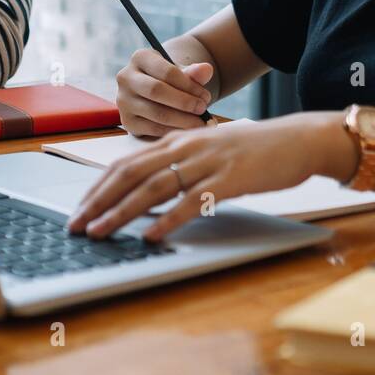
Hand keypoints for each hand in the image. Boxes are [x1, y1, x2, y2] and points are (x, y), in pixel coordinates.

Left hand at [67, 112, 350, 240]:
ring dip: (122, 212)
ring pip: (154, 188)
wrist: (298, 139)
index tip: (80, 210)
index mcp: (178, 140)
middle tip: (77, 225)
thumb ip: (180, 166)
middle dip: (99, 201)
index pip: (126, 163)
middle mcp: (187, 147)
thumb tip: (148, 192)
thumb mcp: (208, 150)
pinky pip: (193, 201)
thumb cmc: (254, 150)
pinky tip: (152, 235)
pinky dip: (169, 220)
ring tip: (101, 232)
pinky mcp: (230, 178)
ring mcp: (208, 161)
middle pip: (131, 174)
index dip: (98, 187)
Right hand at [115, 48, 213, 136]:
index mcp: (140, 58)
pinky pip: (153, 128)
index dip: (189, 86)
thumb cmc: (172, 80)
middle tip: (203, 109)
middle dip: (184, 102)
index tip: (206, 96)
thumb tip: (207, 69)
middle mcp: (126, 78)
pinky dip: (174, 130)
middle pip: (157, 91)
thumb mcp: (183, 72)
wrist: (157, 92)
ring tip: (201, 123)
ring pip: (156, 112)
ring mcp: (124, 101)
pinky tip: (188, 131)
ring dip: (182, 120)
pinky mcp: (127, 121)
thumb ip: (194, 72)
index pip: (166, 71)